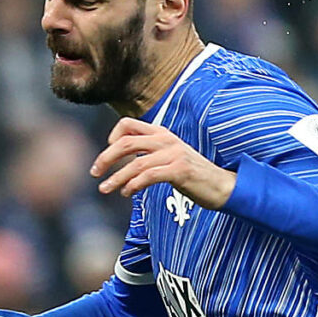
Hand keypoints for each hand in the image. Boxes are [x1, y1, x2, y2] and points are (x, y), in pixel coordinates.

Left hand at [93, 118, 233, 206]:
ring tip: (105, 189)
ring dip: (116, 178)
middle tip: (94, 172)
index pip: (129, 123)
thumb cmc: (194, 176)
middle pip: (126, 142)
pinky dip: (133, 185)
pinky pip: (148, 176)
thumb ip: (151, 154)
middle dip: (106, 158)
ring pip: (135, 163)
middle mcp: (167, 140)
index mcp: (162, 133)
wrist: (222, 186)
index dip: (113, 135)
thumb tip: (123, 161)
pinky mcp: (180, 171)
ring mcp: (174, 154)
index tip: (106, 152)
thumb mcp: (171, 157)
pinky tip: (127, 193)